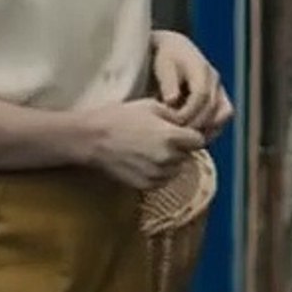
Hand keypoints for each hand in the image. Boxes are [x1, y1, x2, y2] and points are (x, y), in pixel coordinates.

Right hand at [75, 98, 206, 190]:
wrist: (92, 139)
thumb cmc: (119, 117)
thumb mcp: (151, 106)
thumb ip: (174, 116)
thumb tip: (186, 122)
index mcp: (172, 136)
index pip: (199, 140)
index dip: (192, 135)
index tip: (183, 131)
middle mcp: (168, 158)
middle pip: (189, 155)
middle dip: (181, 148)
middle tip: (164, 139)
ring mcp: (157, 174)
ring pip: (177, 170)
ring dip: (171, 161)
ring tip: (152, 149)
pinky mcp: (145, 185)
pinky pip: (163, 180)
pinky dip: (159, 172)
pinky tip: (145, 160)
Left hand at [150, 31, 235, 139]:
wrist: (176, 50)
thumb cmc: (166, 57)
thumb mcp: (164, 65)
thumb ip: (168, 83)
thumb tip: (172, 100)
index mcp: (201, 69)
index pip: (201, 95)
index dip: (189, 112)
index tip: (173, 123)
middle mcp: (215, 79)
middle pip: (213, 108)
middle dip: (196, 124)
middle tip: (179, 137)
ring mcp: (220, 89)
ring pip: (223, 115)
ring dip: (207, 129)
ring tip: (188, 139)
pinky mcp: (220, 98)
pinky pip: (223, 117)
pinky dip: (211, 128)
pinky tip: (194, 137)